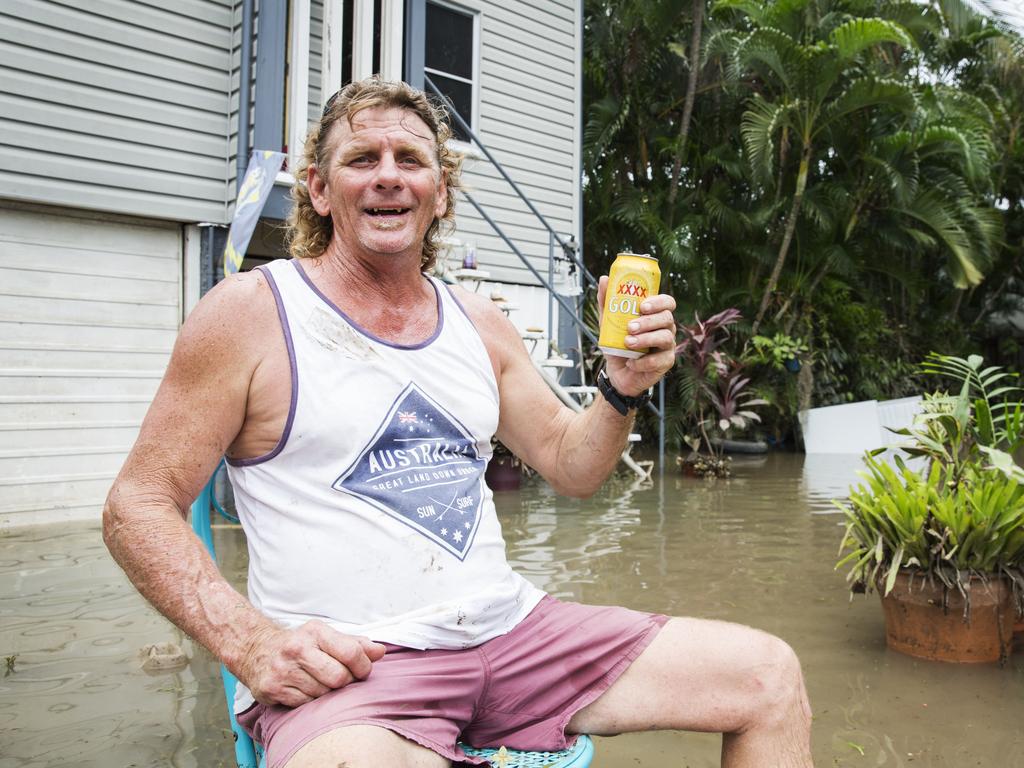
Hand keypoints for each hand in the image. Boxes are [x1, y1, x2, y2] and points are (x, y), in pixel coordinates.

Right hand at [237, 620, 386, 706]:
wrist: (256, 650)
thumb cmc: (300, 644)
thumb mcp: (326, 636)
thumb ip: (355, 644)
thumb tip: (380, 652)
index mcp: (315, 632)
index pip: (351, 652)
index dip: (363, 666)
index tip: (362, 670)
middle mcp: (297, 649)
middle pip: (339, 677)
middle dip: (346, 682)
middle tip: (341, 680)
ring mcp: (283, 670)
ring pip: (323, 694)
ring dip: (327, 693)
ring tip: (320, 682)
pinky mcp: (272, 689)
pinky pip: (305, 704)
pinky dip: (310, 700)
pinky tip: (304, 689)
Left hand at [597, 275, 676, 397]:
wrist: (616, 372)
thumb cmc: (617, 344)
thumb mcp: (608, 322)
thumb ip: (607, 302)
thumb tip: (604, 279)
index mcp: (655, 315)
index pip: (667, 302)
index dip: (658, 302)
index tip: (642, 306)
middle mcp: (665, 328)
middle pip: (667, 318)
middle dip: (648, 321)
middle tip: (630, 327)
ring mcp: (668, 346)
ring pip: (665, 338)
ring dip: (645, 339)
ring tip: (627, 342)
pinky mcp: (665, 363)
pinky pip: (659, 360)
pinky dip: (643, 361)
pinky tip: (631, 362)